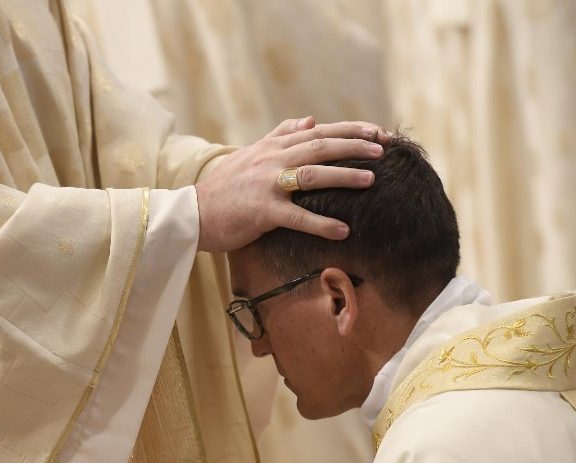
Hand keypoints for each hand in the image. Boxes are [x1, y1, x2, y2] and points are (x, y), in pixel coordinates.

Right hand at [194, 117, 388, 252]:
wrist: (193, 213)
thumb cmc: (223, 187)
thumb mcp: (249, 154)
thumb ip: (279, 135)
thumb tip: (309, 119)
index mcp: (272, 147)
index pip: (317, 131)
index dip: (349, 130)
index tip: (377, 131)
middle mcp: (272, 160)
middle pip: (320, 146)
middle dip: (354, 146)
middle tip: (382, 149)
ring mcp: (267, 185)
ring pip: (312, 175)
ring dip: (344, 176)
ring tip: (371, 180)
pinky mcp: (262, 212)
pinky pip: (297, 217)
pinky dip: (321, 224)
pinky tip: (343, 230)